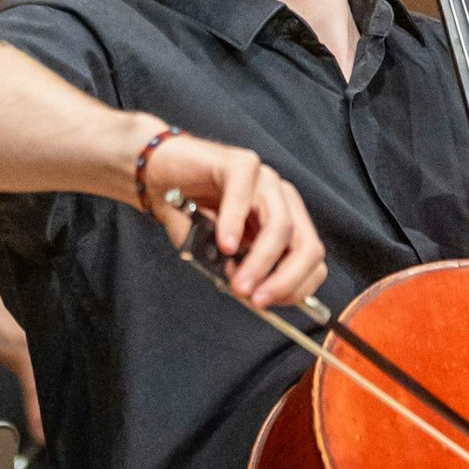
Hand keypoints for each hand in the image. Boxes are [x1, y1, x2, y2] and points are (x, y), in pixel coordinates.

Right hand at [140, 132, 327, 308]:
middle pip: (307, 245)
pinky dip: (234, 223)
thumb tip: (251, 296)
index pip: (311, 260)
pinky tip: (224, 245)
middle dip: (286, 281)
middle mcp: (282, 201)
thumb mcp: (217, 254)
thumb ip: (237, 271)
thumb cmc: (189, 214)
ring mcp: (264, 180)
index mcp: (286, 222)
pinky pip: (244, 195)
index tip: (266, 305)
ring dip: (260, 261)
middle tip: (256, 300)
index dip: (296, 288)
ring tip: (238, 283)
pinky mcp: (239, 163)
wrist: (157, 178)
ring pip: (280, 225)